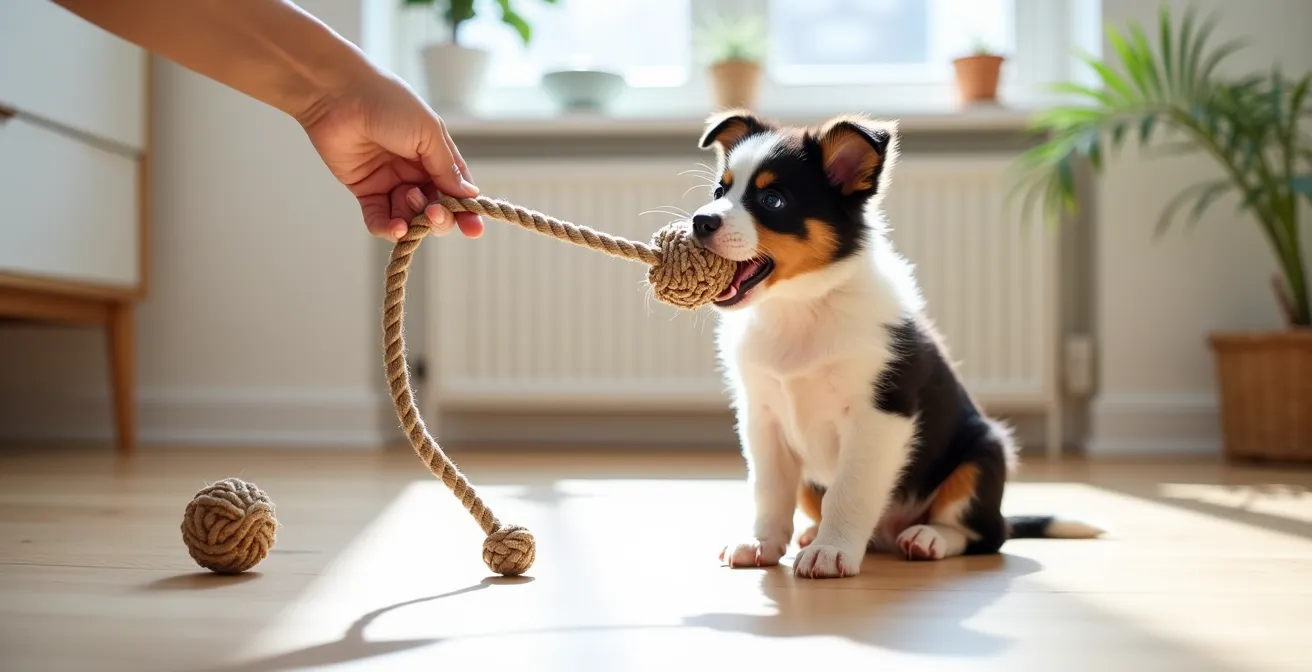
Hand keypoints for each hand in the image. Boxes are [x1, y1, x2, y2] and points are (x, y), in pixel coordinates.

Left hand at [299, 68, 483, 240]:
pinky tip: (395, 227)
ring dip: (412, 220)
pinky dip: (388, 228)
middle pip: (435, 209)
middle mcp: (415, 171)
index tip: (473, 229)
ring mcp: (390, 182)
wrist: (339, 96)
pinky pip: (379, 219)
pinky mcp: (365, 190)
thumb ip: (446, 168)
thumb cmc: (388, 103)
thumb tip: (469, 195)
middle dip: (439, 217)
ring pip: (409, 217)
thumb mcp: (428, 132)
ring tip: (407, 200)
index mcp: (435, 154)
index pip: (456, 190)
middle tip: (434, 213)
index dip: (466, 210)